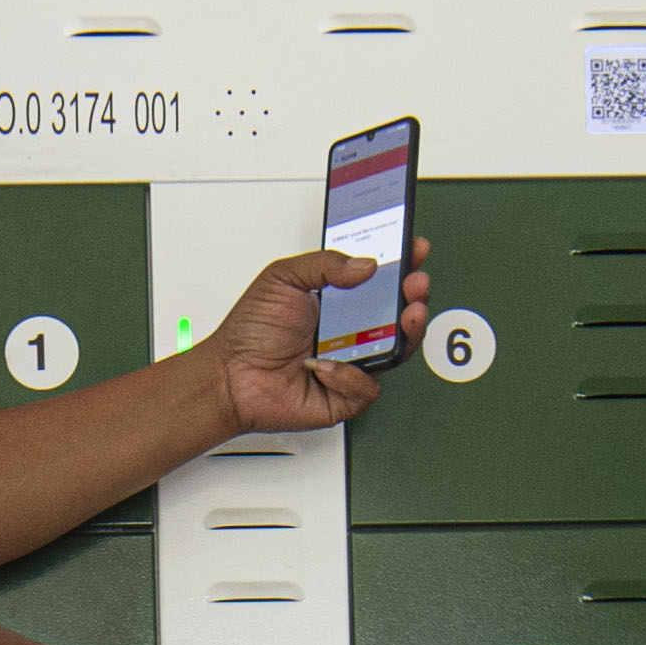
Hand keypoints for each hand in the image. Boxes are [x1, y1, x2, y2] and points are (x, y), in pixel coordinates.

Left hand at [204, 239, 430, 437]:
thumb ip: (325, 265)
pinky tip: (325, 365)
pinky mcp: (345, 395)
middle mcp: (349, 331)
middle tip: (415, 284)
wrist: (230, 376)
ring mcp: (351, 363)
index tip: (414, 249)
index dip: (401, 265)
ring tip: (406, 315)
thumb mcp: (283, 279)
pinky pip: (367, 387)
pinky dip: (349, 375)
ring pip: (396, 350)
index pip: (380, 280)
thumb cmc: (250, 332)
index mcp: (337, 301)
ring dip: (406, 331)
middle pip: (398, 314)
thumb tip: (365, 265)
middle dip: (414, 296)